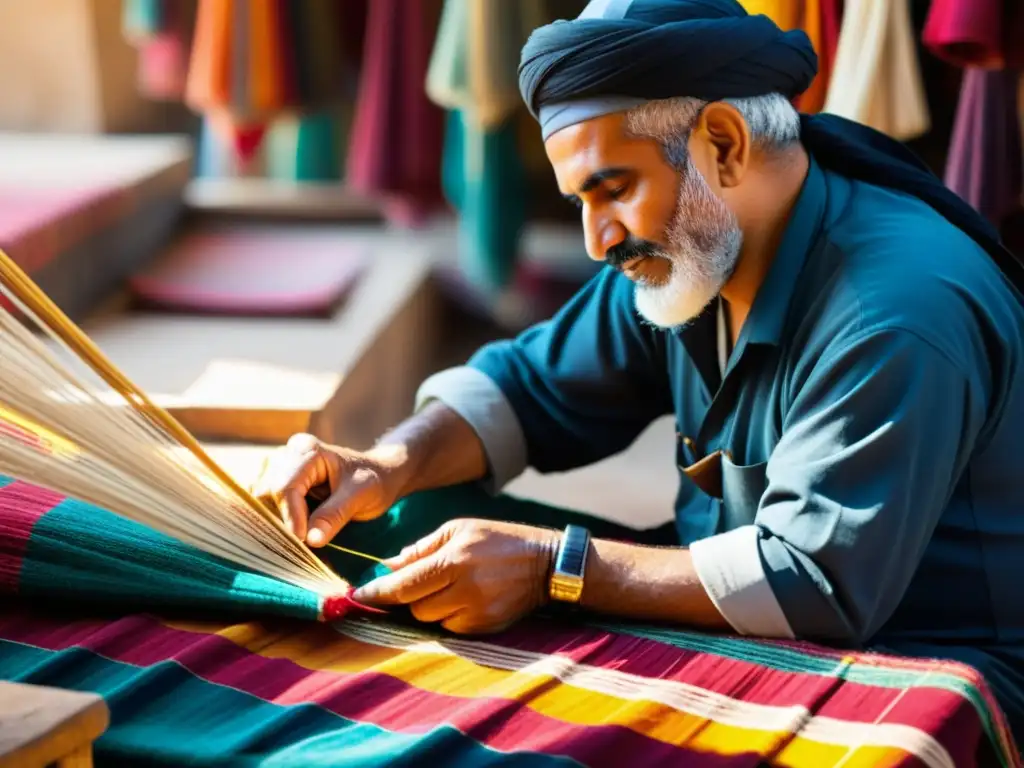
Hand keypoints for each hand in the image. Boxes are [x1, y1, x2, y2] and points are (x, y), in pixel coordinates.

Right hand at [250, 433, 410, 546]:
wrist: (378, 476)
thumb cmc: (373, 480)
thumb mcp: (361, 495)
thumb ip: (335, 515)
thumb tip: (311, 540)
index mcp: (308, 450)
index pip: (285, 486)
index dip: (290, 516)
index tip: (303, 540)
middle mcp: (287, 454)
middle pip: (266, 492)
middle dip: (281, 519)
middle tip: (300, 543)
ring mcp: (279, 467)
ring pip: (260, 499)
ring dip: (275, 520)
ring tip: (298, 537)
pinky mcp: (277, 482)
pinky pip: (264, 503)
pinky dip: (274, 519)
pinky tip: (292, 530)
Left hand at [352, 519, 559, 633]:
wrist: (546, 563)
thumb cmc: (498, 539)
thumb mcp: (459, 530)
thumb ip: (422, 549)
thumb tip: (387, 565)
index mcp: (453, 559)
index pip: (404, 584)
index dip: (378, 592)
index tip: (358, 594)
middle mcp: (464, 588)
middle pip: (414, 606)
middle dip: (406, 597)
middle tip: (409, 585)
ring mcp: (476, 611)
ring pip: (431, 619)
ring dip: (429, 606)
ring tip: (445, 587)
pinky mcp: (485, 627)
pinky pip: (451, 628)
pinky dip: (449, 615)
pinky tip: (464, 598)